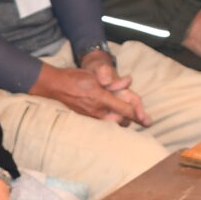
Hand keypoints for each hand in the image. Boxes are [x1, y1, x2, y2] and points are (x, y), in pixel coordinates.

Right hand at [30, 56, 147, 126]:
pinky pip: (103, 124)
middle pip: (121, 121)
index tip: (145, 118)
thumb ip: (112, 80)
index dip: (137, 114)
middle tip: (139, 118)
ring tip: (128, 119)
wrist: (55, 86)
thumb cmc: (75, 78)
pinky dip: (111, 122)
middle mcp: (97, 110)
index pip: (124, 109)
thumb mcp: (94, 75)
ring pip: (112, 124)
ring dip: (121, 122)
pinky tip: (113, 118)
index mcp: (101, 98)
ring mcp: (91, 116)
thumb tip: (128, 80)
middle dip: (130, 120)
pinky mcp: (87, 118)